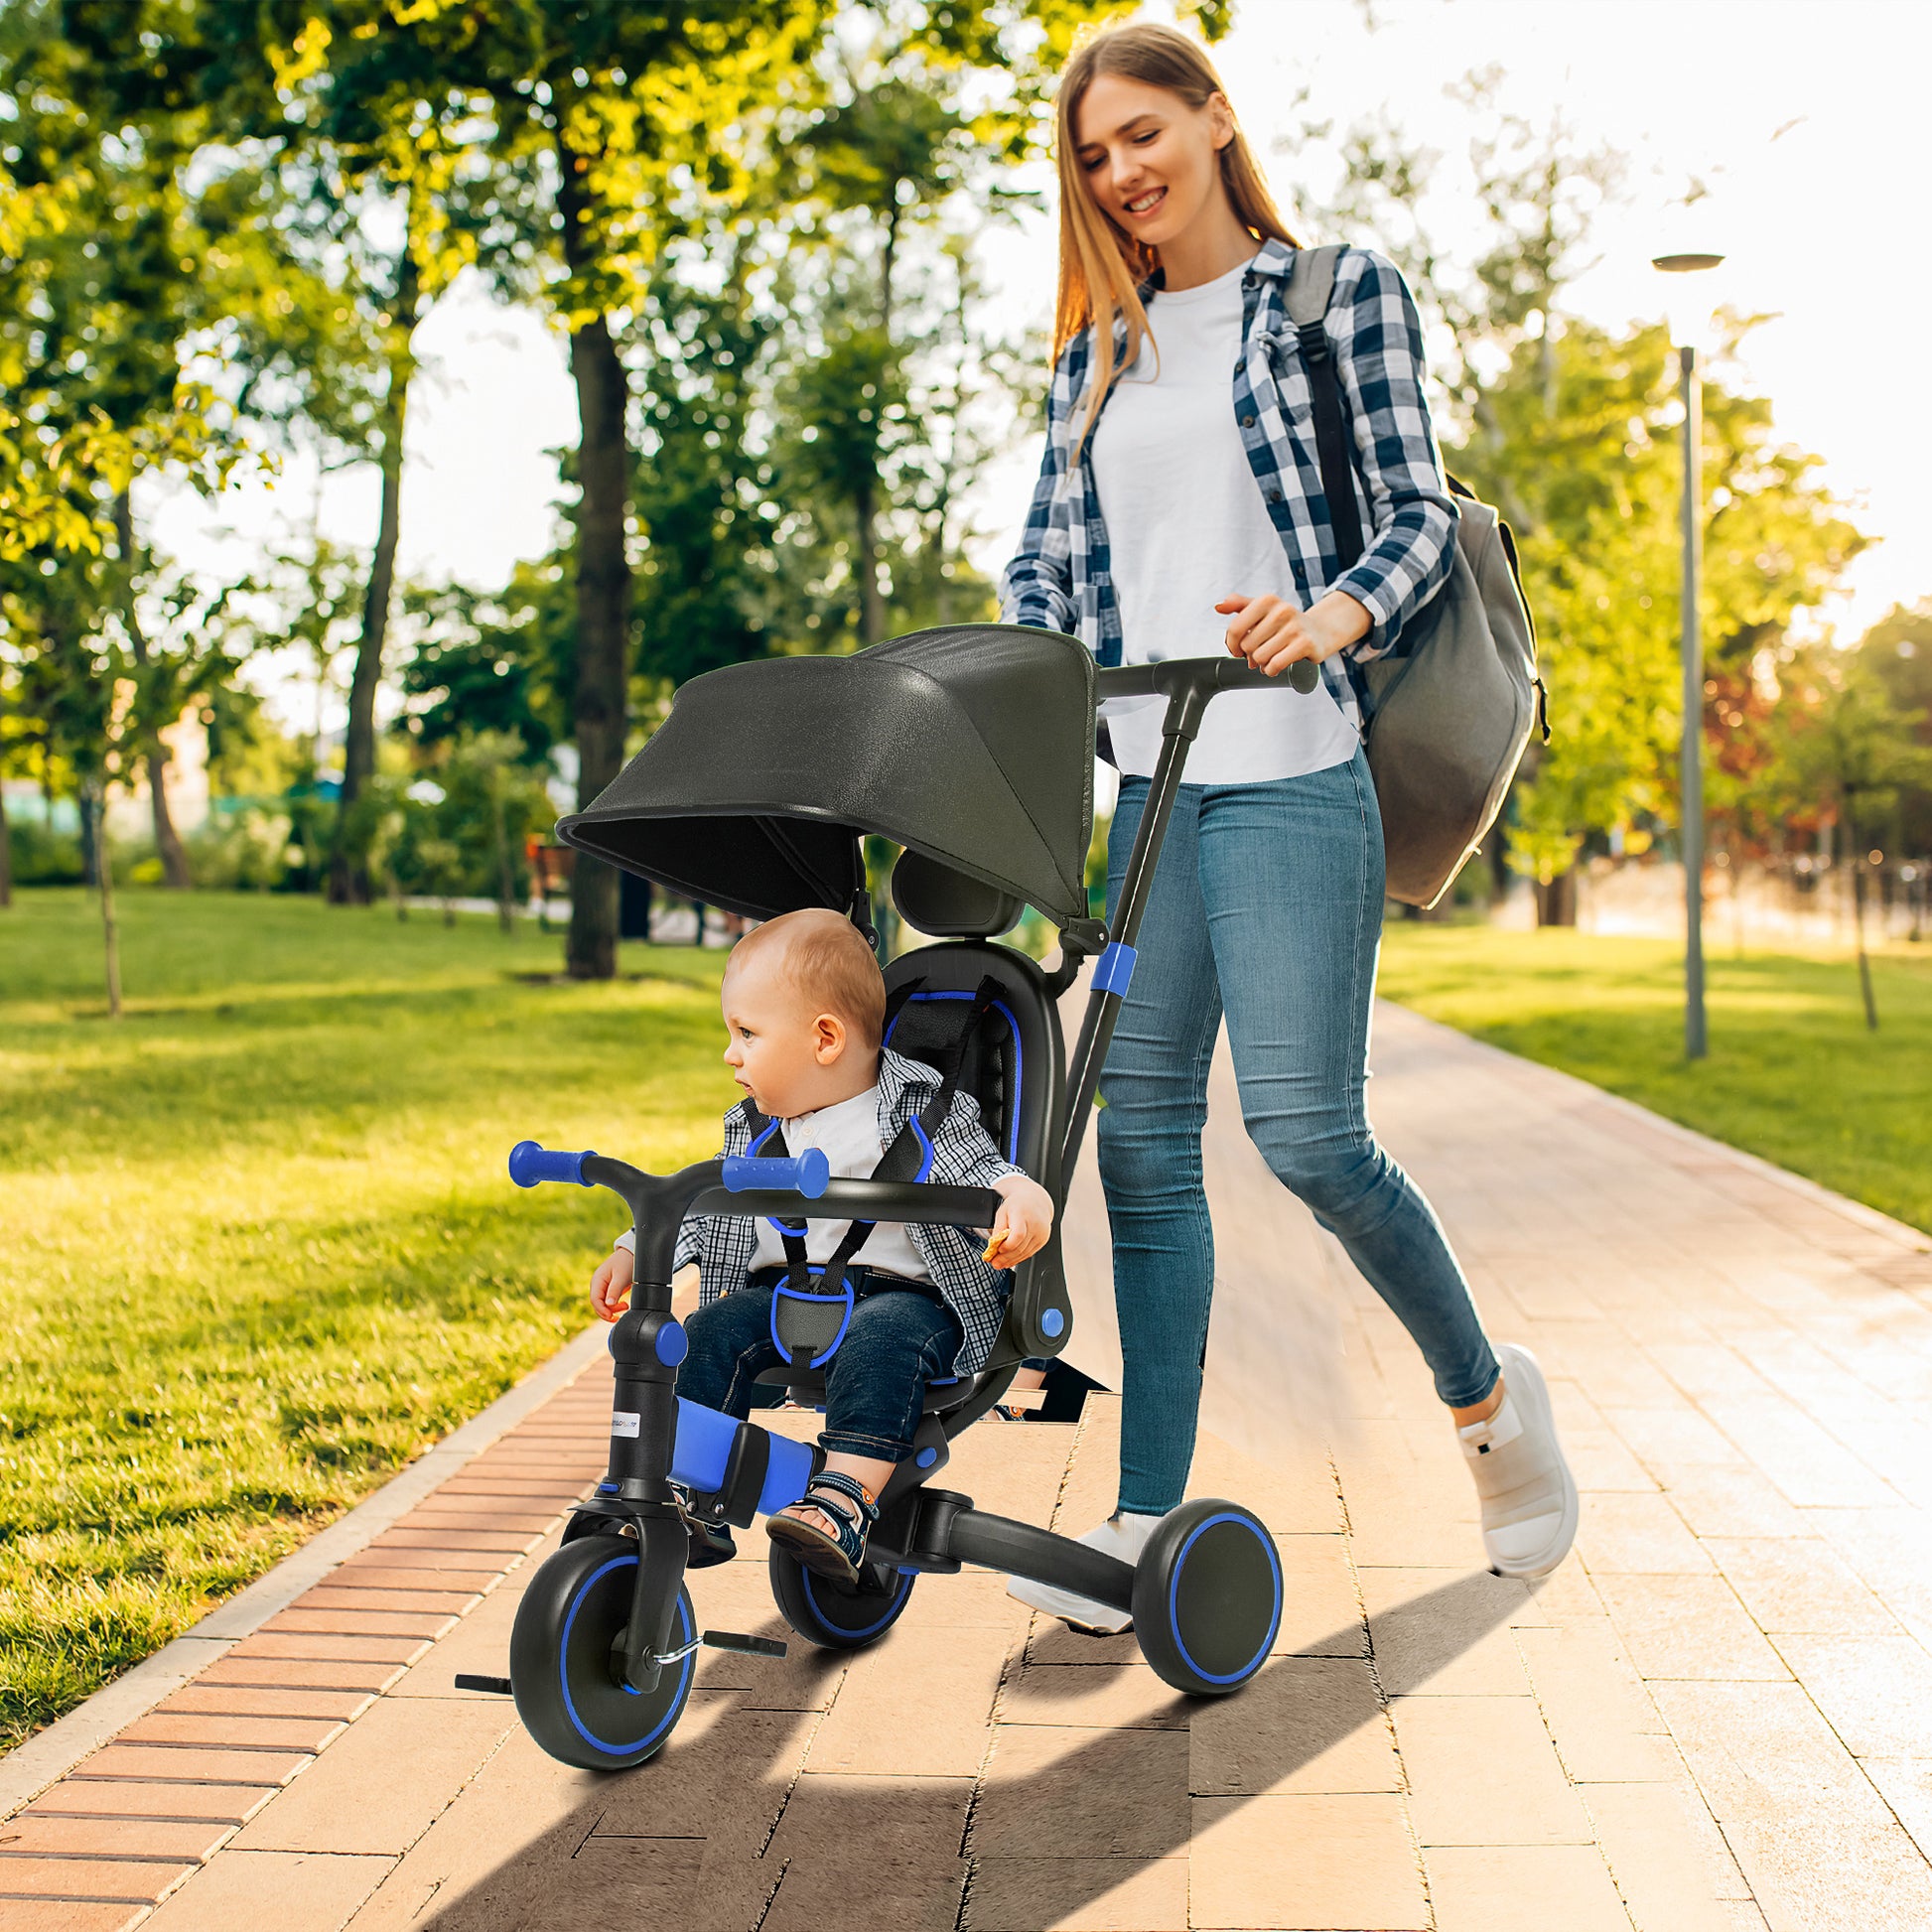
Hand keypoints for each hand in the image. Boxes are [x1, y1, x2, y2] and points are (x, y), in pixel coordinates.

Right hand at [591, 1246, 634, 1321]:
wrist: (632, 1253)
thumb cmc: (626, 1262)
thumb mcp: (621, 1277)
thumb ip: (614, 1291)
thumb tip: (608, 1305)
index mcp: (597, 1280)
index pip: (595, 1300)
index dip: (602, 1310)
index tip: (612, 1316)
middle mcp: (598, 1284)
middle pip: (598, 1304)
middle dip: (608, 1311)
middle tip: (624, 1308)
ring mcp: (603, 1287)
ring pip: (603, 1305)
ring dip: (613, 1309)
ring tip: (625, 1306)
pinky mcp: (610, 1289)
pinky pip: (609, 1302)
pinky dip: (615, 1306)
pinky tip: (623, 1306)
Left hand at [982, 1175, 1053, 1265]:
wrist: (1035, 1200)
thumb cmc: (1017, 1205)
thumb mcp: (1002, 1212)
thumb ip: (998, 1228)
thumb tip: (993, 1245)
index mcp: (1023, 1214)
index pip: (1018, 1234)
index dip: (1007, 1246)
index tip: (997, 1250)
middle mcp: (1035, 1224)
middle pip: (1021, 1247)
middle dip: (1006, 1257)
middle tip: (994, 1263)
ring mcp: (1041, 1233)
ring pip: (1025, 1253)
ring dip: (1011, 1261)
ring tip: (999, 1264)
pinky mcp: (1043, 1240)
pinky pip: (1030, 1253)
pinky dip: (1019, 1258)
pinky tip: (1010, 1261)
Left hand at [1216, 589, 1371, 673]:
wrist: (1319, 631)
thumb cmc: (1286, 623)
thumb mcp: (1263, 609)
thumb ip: (1239, 605)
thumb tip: (1219, 606)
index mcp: (1267, 600)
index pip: (1235, 628)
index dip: (1232, 644)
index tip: (1237, 649)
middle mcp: (1282, 610)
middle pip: (1247, 646)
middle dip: (1249, 655)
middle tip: (1259, 653)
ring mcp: (1295, 627)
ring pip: (1260, 657)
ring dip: (1262, 664)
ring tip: (1270, 658)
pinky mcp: (1305, 644)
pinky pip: (1275, 665)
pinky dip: (1271, 670)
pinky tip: (1276, 665)